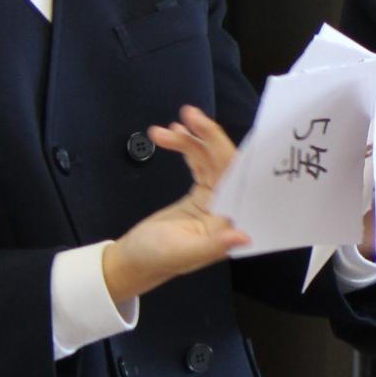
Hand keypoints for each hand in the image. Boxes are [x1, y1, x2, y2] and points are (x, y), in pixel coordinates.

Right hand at [102, 106, 250, 305]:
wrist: (130, 261)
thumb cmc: (155, 260)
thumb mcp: (183, 254)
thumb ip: (213, 246)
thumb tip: (244, 236)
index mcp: (231, 222)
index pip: (241, 182)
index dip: (234, 155)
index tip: (219, 134)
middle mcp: (229, 207)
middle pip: (226, 163)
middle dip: (210, 137)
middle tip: (189, 114)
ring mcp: (215, 198)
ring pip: (210, 159)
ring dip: (191, 139)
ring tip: (167, 128)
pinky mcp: (202, 192)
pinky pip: (199, 162)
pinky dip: (186, 147)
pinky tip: (172, 133)